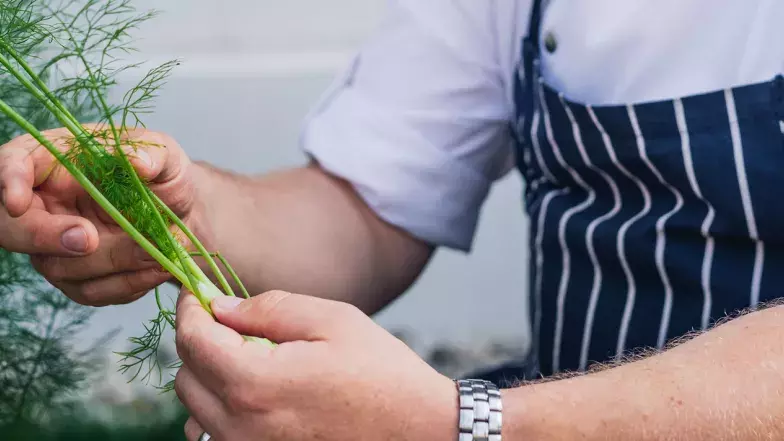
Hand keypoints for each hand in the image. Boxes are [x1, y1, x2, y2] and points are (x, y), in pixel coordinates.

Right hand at [0, 126, 199, 305]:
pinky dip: (129, 283)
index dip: (9, 182)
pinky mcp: (79, 278)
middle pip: (12, 229)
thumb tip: (140, 162)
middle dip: (46, 237)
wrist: (180, 212)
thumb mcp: (165, 153)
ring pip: (59, 267)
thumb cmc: (161, 174)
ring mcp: (55, 247)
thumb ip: (152, 152)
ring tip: (157, 251)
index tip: (17, 201)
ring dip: (112, 262)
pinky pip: (92, 290)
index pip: (11, 165)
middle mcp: (44, 205)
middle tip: (89, 237)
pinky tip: (158, 268)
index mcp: (53, 160)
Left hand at [174, 290, 458, 440]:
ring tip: (248, 358)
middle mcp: (240, 426)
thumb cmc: (381, 373)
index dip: (189, 308)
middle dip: (200, 340)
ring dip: (208, 376)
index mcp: (255, 383)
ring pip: (194, 409)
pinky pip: (214, 435)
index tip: (196, 291)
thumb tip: (221, 306)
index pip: (193, 339)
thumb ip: (269, 309)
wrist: (416, 431)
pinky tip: (255, 392)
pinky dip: (219, 410)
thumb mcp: (332, 321)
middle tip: (233, 321)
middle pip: (186, 375)